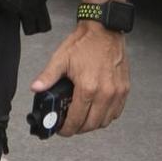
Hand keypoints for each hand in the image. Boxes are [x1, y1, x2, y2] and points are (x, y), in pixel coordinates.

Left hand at [31, 22, 129, 136]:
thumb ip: (47, 77)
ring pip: (106, 121)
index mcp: (88, 87)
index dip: (67, 129)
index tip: (62, 130)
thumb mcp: (60, 59)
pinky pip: (117, 112)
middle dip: (79, 129)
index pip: (77, 118)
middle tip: (70, 126)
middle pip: (92, 124)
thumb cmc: (84, 43)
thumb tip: (36, 88)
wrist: (104, 30)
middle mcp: (105, 92)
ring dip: (93, 124)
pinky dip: (106, 116)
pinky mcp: (125, 89)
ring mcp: (117, 92)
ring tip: (82, 119)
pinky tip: (97, 111)